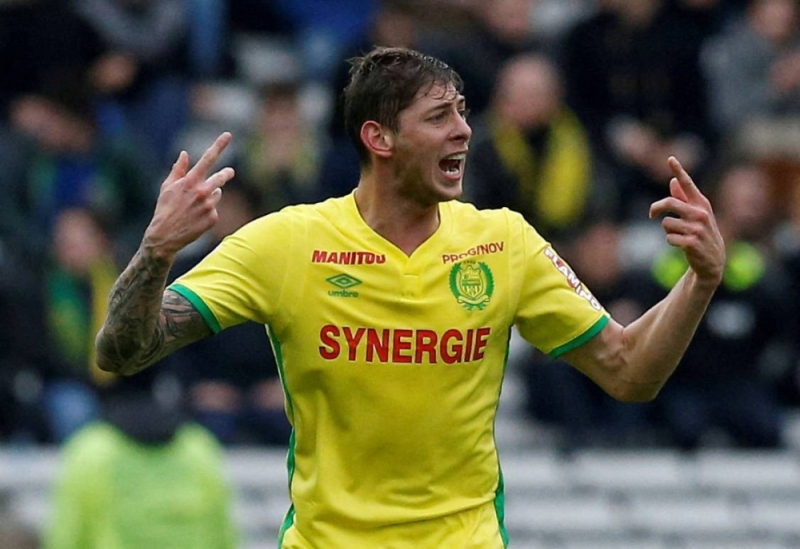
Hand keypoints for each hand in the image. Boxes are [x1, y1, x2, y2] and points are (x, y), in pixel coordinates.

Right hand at [143, 132, 234, 258]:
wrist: (165, 236)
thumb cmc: (164, 209)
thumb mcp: (167, 187)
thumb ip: (178, 169)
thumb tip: (185, 154)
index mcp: (190, 181)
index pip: (207, 159)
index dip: (218, 145)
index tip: (228, 135)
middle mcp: (202, 192)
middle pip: (221, 177)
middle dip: (226, 173)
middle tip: (229, 172)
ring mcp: (209, 206)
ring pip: (217, 193)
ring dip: (211, 195)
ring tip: (195, 205)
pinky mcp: (213, 218)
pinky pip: (215, 209)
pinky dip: (208, 211)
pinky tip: (196, 217)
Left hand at [649, 156, 724, 285]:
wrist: (713, 260)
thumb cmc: (701, 233)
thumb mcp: (695, 215)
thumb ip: (684, 199)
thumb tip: (672, 181)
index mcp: (701, 203)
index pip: (688, 184)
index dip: (679, 171)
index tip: (670, 158)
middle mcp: (701, 213)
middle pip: (669, 203)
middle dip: (656, 208)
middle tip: (652, 215)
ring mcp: (697, 228)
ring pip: (666, 223)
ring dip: (668, 231)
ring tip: (680, 236)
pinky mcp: (691, 243)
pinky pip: (669, 238)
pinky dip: (671, 242)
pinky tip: (681, 245)